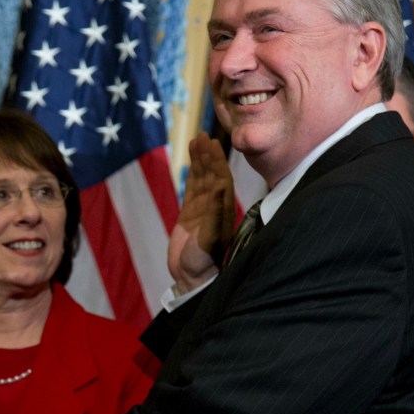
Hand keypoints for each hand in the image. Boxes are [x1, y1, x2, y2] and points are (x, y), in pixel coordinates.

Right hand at [168, 133, 235, 294]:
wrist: (192, 278)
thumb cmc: (204, 261)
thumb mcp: (209, 237)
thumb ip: (214, 212)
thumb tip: (219, 186)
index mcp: (223, 209)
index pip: (221, 178)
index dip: (217, 160)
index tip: (212, 142)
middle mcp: (215, 206)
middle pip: (212, 174)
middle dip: (209, 155)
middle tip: (204, 135)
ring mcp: (202, 210)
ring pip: (202, 179)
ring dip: (200, 160)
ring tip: (197, 140)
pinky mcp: (190, 215)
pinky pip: (192, 189)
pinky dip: (192, 174)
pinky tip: (191, 162)